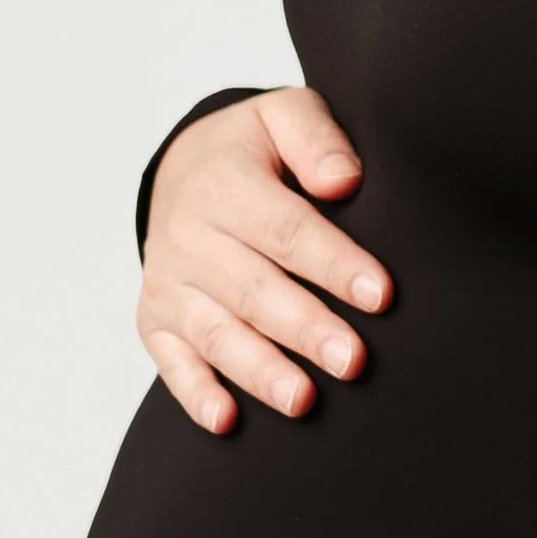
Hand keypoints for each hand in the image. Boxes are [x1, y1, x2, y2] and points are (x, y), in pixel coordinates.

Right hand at [136, 88, 391, 432]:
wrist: (182, 169)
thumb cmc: (254, 148)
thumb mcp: (284, 115)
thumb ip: (315, 137)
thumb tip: (343, 180)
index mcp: (223, 183)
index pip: (286, 229)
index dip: (334, 264)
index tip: (381, 295)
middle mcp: (188, 236)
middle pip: (254, 290)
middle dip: (305, 329)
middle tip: (353, 361)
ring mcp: (169, 284)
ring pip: (216, 334)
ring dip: (259, 371)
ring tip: (303, 401)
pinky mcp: (155, 320)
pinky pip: (172, 363)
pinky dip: (196, 394)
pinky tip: (227, 422)